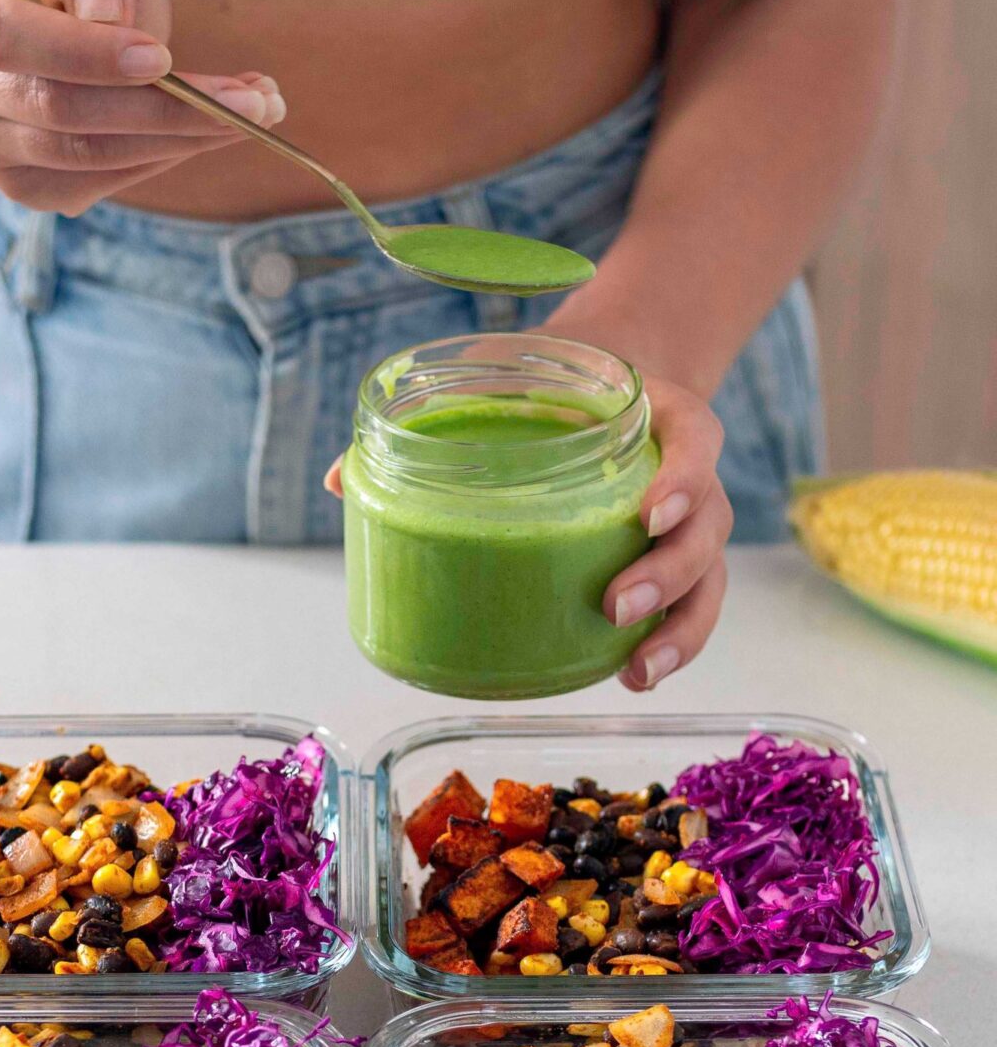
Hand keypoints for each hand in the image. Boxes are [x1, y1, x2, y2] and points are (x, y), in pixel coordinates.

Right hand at [0, 0, 284, 213]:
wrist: (34, 45)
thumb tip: (106, 15)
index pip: (13, 41)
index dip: (87, 55)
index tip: (162, 58)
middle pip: (61, 112)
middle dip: (164, 110)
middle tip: (251, 100)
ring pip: (88, 156)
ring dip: (179, 140)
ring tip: (251, 114)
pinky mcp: (30, 190)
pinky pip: (101, 183)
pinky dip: (161, 160)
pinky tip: (205, 134)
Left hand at [324, 374, 730, 692]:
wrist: (605, 373)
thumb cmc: (550, 380)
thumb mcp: (500, 372)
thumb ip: (434, 413)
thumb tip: (339, 478)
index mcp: (662, 416)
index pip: (697, 442)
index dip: (684, 478)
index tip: (648, 512)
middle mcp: (687, 474)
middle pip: (708, 527)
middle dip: (668, 572)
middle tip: (614, 605)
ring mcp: (687, 524)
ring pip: (708, 580)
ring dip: (679, 630)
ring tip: (636, 670)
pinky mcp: (671, 562)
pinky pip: (687, 608)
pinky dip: (669, 646)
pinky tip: (629, 675)